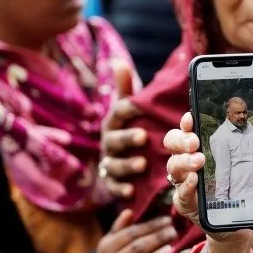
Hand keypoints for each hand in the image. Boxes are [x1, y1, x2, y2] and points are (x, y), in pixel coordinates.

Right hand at [96, 209, 177, 252]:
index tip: (168, 220)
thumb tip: (129, 211)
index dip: (151, 226)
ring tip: (171, 248)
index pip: (132, 233)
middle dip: (157, 238)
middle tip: (174, 231)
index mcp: (107, 247)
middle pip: (137, 249)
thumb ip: (120, 227)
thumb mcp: (111, 241)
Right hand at [100, 63, 146, 197]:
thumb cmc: (125, 129)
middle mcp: (109, 142)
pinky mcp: (112, 182)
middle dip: (128, 138)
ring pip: (114, 164)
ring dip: (127, 165)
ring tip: (141, 165)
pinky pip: (114, 186)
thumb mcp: (126, 109)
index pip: (118, 113)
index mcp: (114, 122)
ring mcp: (109, 162)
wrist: (115, 159)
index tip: (139, 106)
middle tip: (144, 137)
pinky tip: (132, 191)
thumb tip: (118, 62)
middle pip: (115, 139)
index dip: (127, 109)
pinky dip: (121, 189)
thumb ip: (125, 89)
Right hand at [164, 112, 252, 252]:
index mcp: (203, 145)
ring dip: (185, 161)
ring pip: (174, 166)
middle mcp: (189, 160)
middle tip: (195, 142)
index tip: (191, 117)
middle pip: (172, 142)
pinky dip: (186, 186)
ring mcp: (185, 182)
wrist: (241, 221)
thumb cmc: (245, 185)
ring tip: (199, 161)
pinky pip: (180, 194)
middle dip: (182, 139)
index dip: (186, 121)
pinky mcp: (187, 204)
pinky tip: (196, 180)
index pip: (188, 128)